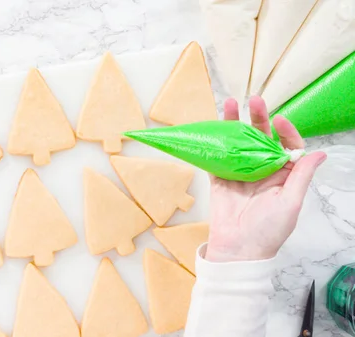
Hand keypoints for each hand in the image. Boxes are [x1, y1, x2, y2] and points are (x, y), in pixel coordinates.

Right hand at [206, 97, 326, 261]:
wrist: (238, 250)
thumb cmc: (268, 231)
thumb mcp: (290, 202)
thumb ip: (301, 176)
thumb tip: (319, 153)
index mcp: (282, 176)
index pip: (287, 146)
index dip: (285, 131)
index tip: (279, 120)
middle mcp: (261, 171)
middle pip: (261, 139)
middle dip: (258, 119)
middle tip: (255, 101)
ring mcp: (239, 174)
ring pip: (238, 143)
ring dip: (234, 124)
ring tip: (231, 105)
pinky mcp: (220, 179)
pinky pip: (218, 157)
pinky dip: (215, 142)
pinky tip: (214, 128)